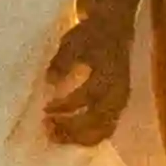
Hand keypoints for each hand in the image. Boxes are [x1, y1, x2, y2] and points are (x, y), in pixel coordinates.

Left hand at [36, 0, 136, 149]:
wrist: (113, 28)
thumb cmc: (90, 35)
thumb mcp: (73, 42)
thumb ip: (62, 62)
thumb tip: (50, 82)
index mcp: (109, 75)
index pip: (87, 98)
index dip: (65, 106)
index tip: (45, 110)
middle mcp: (118, 93)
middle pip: (97, 123)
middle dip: (71, 130)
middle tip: (47, 126)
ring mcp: (120, 104)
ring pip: (102, 132)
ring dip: (76, 137)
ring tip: (53, 133)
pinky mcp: (117, 109)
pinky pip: (104, 131)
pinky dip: (84, 136)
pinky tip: (65, 132)